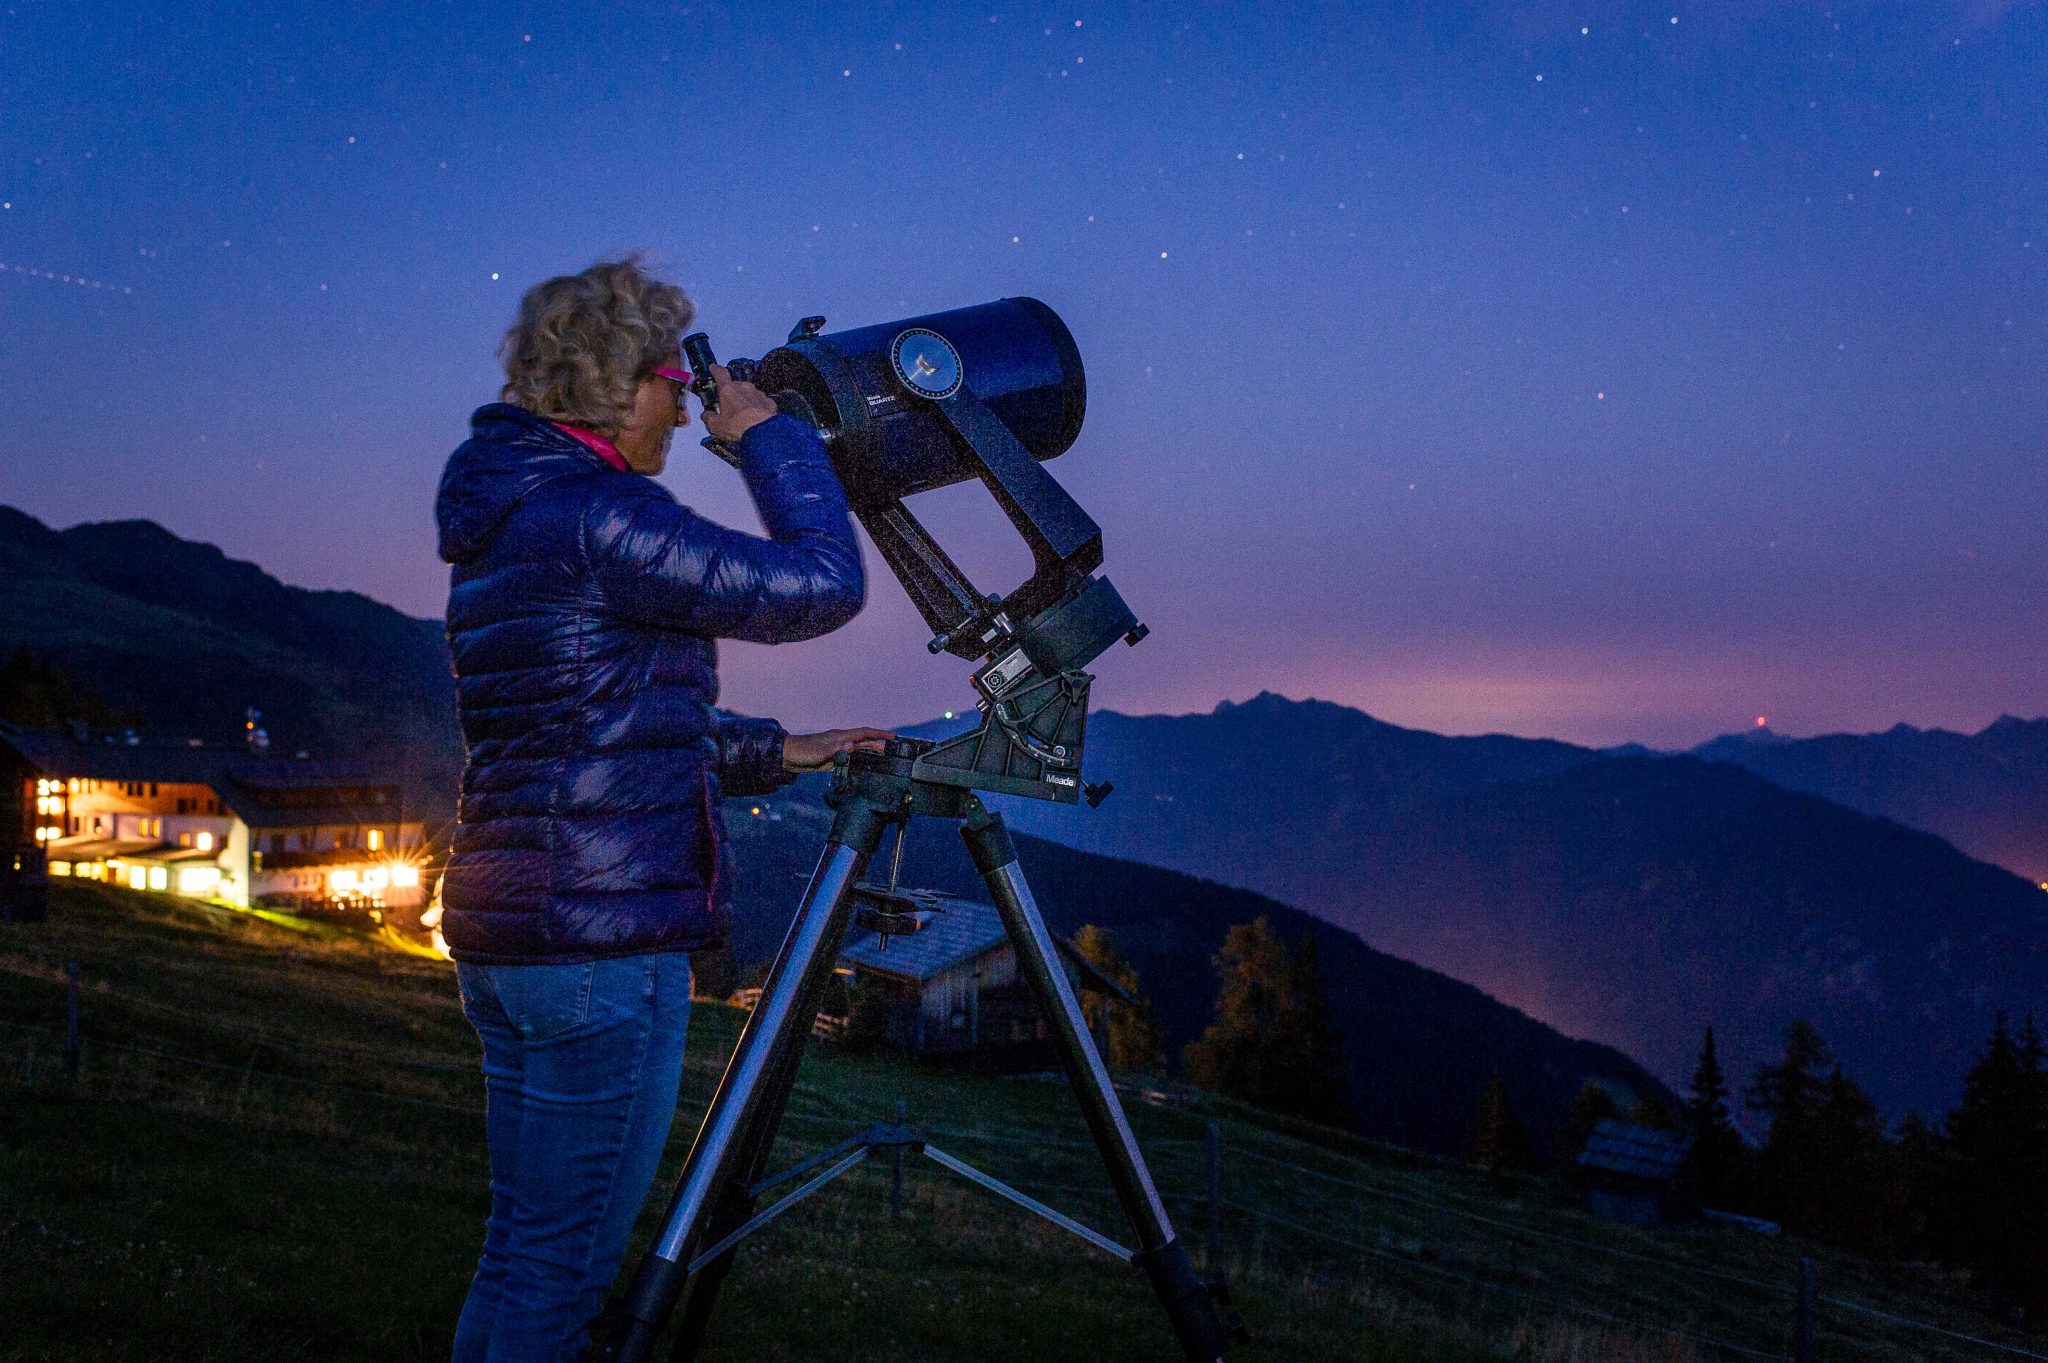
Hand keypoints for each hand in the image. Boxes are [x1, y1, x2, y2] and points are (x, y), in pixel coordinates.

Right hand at [700, 364, 778, 444]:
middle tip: (730, 407)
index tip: (714, 368)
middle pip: (736, 386)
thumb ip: (709, 418)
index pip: (720, 374)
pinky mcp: (769, 402)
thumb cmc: (738, 426)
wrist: (762, 432)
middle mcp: (744, 387)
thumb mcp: (716, 425)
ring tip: (744, 416)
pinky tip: (756, 418)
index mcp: (728, 389)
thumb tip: (706, 416)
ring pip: (749, 393)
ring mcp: (758, 393)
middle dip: (732, 394)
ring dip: (746, 401)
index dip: (716, 370)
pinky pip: (761, 402)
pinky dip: (758, 408)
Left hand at [782, 727, 896, 772]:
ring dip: (870, 752)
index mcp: (840, 736)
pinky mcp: (832, 759)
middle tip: (893, 748)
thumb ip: (837, 749)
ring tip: (883, 757)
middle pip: (864, 741)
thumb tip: (853, 745)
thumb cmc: (803, 751)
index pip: (864, 733)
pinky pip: (850, 759)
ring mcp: (837, 749)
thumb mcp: (820, 752)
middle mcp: (841, 741)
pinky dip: (859, 760)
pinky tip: (863, 766)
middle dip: (878, 743)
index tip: (892, 736)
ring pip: (858, 750)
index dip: (879, 734)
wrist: (788, 756)